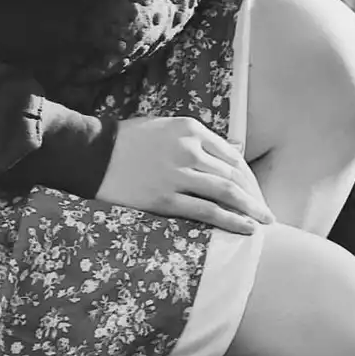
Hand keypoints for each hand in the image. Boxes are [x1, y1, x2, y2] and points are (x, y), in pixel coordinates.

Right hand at [96, 116, 275, 235]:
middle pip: (233, 175)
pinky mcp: (166, 199)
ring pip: (227, 192)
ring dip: (251, 208)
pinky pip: (207, 211)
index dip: (248, 176)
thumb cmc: (125, 141)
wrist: (88, 153)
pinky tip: (246, 228)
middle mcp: (189, 149)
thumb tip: (234, 146)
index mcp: (190, 128)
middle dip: (253, 195)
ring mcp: (178, 174)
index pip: (231, 155)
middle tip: (266, 211)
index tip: (254, 191)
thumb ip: (198, 138)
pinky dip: (231, 220)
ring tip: (265, 222)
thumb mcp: (165, 127)